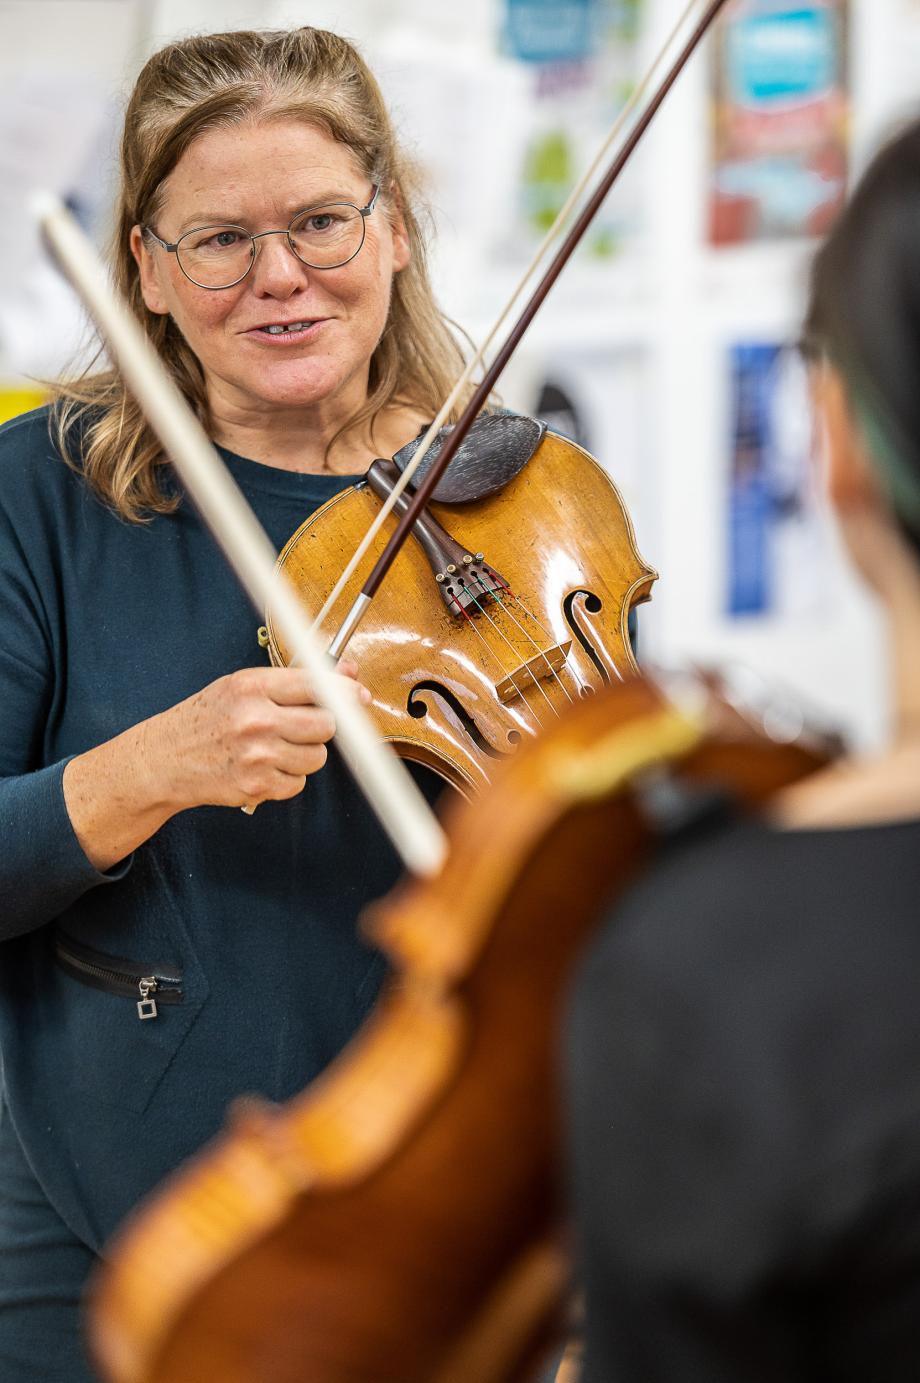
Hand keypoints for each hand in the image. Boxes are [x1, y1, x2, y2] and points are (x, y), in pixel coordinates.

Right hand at [148, 662, 370, 810]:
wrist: (164, 759)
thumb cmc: (207, 719)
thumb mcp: (242, 687)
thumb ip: (295, 681)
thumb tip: (346, 673)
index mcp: (252, 686)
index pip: (316, 685)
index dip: (344, 691)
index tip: (358, 695)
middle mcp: (255, 719)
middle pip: (326, 724)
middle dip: (321, 726)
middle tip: (302, 726)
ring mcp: (256, 755)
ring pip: (317, 757)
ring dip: (305, 754)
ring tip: (276, 748)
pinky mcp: (256, 786)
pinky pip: (298, 783)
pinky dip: (288, 778)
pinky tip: (264, 767)